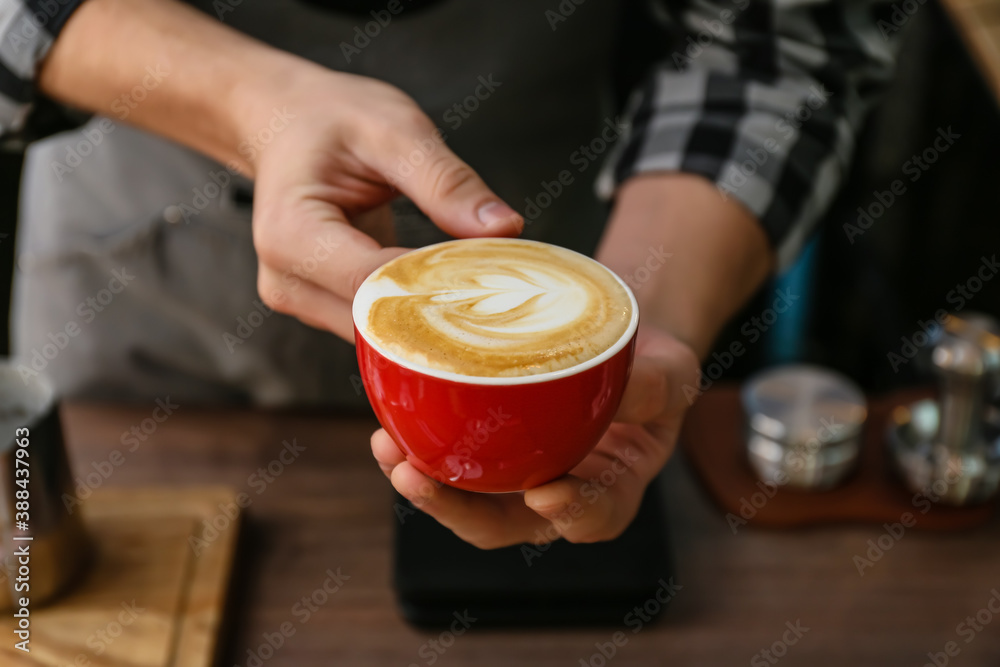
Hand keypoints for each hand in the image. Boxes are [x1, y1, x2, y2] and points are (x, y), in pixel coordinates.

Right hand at [249, 70, 522, 339]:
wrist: (284, 124)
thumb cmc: (331, 119)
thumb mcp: (395, 131)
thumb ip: (446, 182)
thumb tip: (504, 228)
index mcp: (292, 234)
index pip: (374, 285)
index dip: (438, 287)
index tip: (496, 277)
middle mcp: (288, 280)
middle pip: (377, 322)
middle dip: (441, 308)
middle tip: (502, 283)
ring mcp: (302, 301)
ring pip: (381, 335)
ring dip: (431, 316)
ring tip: (474, 279)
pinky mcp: (322, 309)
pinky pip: (377, 326)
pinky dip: (416, 312)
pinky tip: (446, 285)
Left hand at [370, 326, 700, 548]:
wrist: (622, 347)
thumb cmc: (653, 368)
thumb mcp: (669, 373)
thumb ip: (650, 387)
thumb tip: (616, 390)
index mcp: (613, 488)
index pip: (596, 517)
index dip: (573, 514)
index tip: (547, 494)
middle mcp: (559, 496)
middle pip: (504, 524)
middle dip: (456, 510)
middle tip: (415, 478)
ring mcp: (519, 478)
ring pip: (465, 501)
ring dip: (423, 485)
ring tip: (386, 448)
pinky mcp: (490, 453)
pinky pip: (451, 464)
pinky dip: (418, 451)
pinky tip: (390, 426)